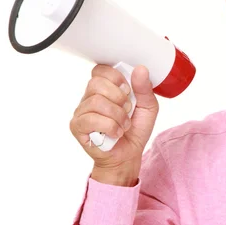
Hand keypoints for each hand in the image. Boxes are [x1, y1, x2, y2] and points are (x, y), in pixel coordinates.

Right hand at [69, 64, 158, 183]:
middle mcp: (89, 97)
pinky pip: (91, 119)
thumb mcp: (148, 107)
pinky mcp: (77, 127)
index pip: (100, 70)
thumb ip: (145, 88)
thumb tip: (140, 69)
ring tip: (124, 125)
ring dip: (117, 115)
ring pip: (96, 102)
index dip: (115, 77)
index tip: (128, 89)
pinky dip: (110, 127)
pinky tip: (116, 133)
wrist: (128, 155)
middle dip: (119, 97)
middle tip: (127, 110)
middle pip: (97, 83)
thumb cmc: (135, 129)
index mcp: (104, 88)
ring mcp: (81, 111)